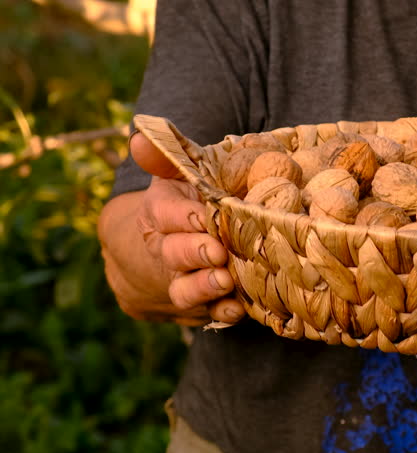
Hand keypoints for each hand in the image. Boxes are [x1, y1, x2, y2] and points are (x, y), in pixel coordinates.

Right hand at [99, 133, 245, 324]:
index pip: (164, 212)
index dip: (182, 216)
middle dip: (194, 253)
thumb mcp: (181, 172)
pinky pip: (210, 313)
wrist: (177, 244)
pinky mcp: (205, 302)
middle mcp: (167, 249)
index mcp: (161, 213)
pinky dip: (222, 313)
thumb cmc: (191, 198)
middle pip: (173, 253)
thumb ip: (167, 155)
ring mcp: (185, 279)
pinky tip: (238, 309)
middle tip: (217, 251)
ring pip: (185, 289)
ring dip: (204, 288)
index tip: (203, 215)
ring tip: (225, 281)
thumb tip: (139, 137)